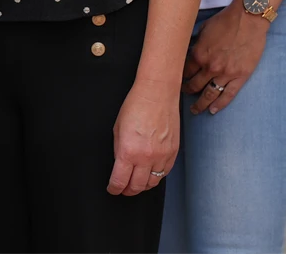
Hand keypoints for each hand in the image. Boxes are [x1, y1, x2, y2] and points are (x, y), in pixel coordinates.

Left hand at [108, 81, 178, 195]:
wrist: (157, 94)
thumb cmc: (135, 106)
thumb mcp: (117, 129)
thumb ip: (119, 151)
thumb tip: (119, 166)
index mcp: (129, 152)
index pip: (120, 181)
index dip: (114, 188)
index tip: (113, 189)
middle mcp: (147, 157)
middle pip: (137, 186)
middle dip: (128, 191)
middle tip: (123, 190)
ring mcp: (162, 156)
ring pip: (153, 183)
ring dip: (142, 186)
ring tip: (136, 184)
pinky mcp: (173, 152)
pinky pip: (164, 173)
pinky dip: (156, 177)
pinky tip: (150, 174)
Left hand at [183, 6, 268, 115]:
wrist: (248, 19)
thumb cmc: (225, 21)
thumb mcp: (203, 29)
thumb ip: (195, 44)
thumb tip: (189, 52)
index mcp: (199, 54)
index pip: (184, 72)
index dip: (179, 78)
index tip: (176, 82)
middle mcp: (210, 67)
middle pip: (194, 85)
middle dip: (187, 92)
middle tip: (183, 96)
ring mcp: (226, 73)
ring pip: (209, 94)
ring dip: (201, 104)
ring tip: (195, 110)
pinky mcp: (240, 76)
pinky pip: (228, 95)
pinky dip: (220, 105)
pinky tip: (213, 110)